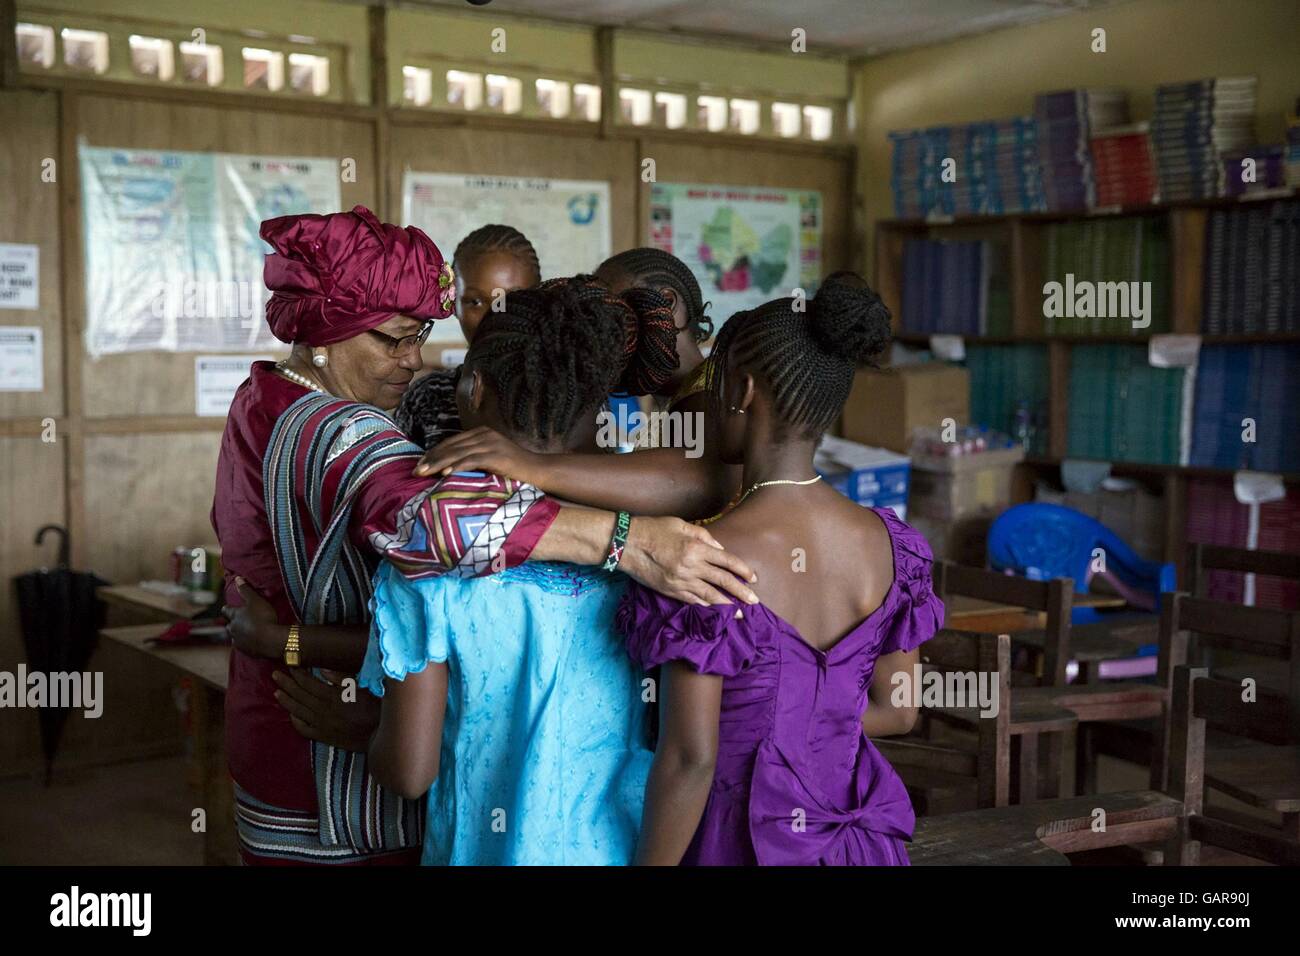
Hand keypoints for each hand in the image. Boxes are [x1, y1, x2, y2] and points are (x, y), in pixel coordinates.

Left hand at [222, 577, 280, 658]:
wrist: (271, 639)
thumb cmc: (263, 617)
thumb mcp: (255, 600)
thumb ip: (246, 590)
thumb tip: (238, 579)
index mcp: (234, 616)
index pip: (226, 611)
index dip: (228, 609)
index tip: (228, 608)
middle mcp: (233, 629)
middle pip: (229, 625)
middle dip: (234, 623)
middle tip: (241, 621)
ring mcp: (239, 641)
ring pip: (236, 637)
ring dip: (240, 634)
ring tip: (248, 632)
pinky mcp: (247, 651)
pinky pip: (244, 647)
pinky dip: (248, 644)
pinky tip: (254, 642)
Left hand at [272, 668, 380, 752]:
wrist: (380, 735)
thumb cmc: (375, 708)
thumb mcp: (363, 688)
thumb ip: (342, 678)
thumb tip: (322, 669)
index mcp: (333, 697)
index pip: (309, 683)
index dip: (298, 673)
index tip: (290, 664)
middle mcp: (324, 711)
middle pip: (300, 695)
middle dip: (286, 683)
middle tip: (275, 674)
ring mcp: (322, 725)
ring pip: (298, 711)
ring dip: (286, 700)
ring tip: (276, 692)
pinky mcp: (324, 736)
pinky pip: (304, 729)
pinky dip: (295, 721)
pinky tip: (291, 715)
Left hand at [414, 426, 540, 481]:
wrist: (539, 471)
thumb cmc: (515, 469)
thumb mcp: (492, 459)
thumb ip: (474, 458)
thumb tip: (451, 469)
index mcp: (482, 433)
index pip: (452, 442)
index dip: (434, 453)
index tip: (420, 464)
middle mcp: (484, 434)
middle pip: (451, 446)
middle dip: (431, 458)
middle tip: (415, 470)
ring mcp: (490, 443)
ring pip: (457, 453)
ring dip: (438, 463)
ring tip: (423, 472)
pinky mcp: (496, 454)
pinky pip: (471, 460)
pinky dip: (456, 466)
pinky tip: (445, 474)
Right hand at [619, 516, 758, 605]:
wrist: (626, 544)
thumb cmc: (653, 529)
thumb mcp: (681, 524)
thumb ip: (704, 535)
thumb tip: (720, 549)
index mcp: (696, 547)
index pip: (727, 561)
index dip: (742, 570)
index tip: (753, 578)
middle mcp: (691, 566)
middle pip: (723, 581)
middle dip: (741, 592)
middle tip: (754, 602)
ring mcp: (680, 581)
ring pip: (710, 596)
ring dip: (727, 606)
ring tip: (740, 614)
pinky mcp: (670, 591)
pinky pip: (693, 601)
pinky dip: (706, 606)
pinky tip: (716, 611)